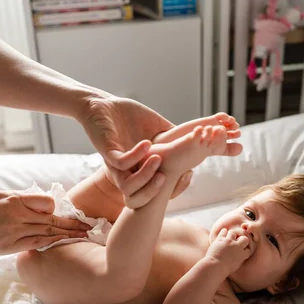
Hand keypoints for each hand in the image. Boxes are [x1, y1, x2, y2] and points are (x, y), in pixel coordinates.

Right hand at [0, 190, 90, 254]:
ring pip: (47, 233)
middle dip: (72, 223)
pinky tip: (62, 244)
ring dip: (67, 235)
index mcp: (14, 200)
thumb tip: (39, 201)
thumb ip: (19, 198)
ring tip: (83, 236)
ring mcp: (14, 233)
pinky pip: (36, 244)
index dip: (56, 207)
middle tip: (89, 226)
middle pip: (52, 219)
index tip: (61, 211)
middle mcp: (17, 216)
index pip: (47, 202)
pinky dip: (51, 243)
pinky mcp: (10, 247)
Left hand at [77, 95, 197, 207]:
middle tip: (176, 174)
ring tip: (158, 159)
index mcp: (141, 171)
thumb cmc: (130, 117)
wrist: (103, 104)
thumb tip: (199, 140)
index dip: (173, 189)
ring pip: (128, 187)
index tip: (189, 174)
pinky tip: (147, 144)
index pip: (156, 193)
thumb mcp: (159, 129)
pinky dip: (135, 156)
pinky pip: (120, 162)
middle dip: (157, 191)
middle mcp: (127, 173)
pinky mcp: (106, 152)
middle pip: (139, 199)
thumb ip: (176, 138)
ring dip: (145, 176)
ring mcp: (116, 165)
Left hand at [206, 228, 250, 274]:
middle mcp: (237, 247)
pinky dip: (223, 232)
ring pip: (233, 232)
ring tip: (229, 237)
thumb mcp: (235, 266)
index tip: (242, 250)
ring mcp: (229, 242)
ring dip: (232, 234)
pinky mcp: (220, 239)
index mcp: (242, 255)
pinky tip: (223, 233)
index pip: (249, 249)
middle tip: (237, 242)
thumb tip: (239, 256)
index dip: (246, 249)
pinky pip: (223, 231)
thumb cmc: (224, 269)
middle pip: (245, 239)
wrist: (215, 266)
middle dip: (242, 240)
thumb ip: (239, 259)